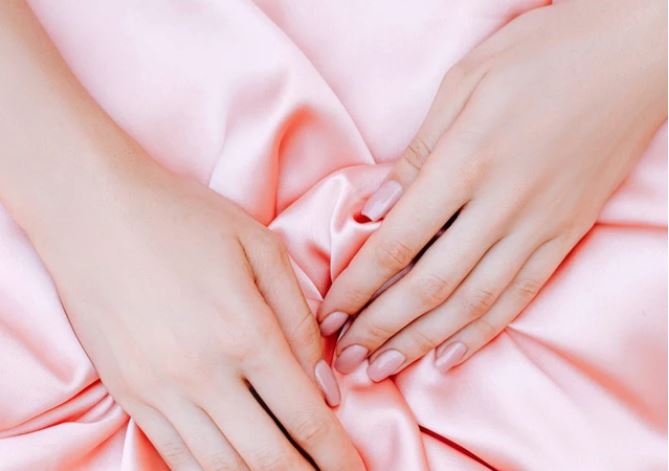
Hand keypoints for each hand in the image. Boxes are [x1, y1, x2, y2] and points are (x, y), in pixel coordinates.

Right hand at [35, 160, 362, 469]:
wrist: (92, 210)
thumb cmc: (184, 218)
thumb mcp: (260, 249)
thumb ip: (299, 319)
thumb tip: (326, 385)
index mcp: (246, 332)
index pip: (306, 417)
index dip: (338, 454)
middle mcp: (202, 374)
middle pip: (267, 456)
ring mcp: (158, 390)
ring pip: (221, 466)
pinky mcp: (127, 394)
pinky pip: (175, 454)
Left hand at [318, 0, 666, 380]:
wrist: (637, 54)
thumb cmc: (545, 53)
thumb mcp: (466, 84)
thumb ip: (419, 155)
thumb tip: (375, 210)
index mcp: (467, 161)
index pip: (398, 241)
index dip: (359, 285)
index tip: (330, 314)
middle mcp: (502, 203)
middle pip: (429, 283)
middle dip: (380, 328)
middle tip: (344, 359)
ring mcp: (539, 224)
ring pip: (472, 301)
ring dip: (421, 341)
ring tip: (383, 369)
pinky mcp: (566, 233)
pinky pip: (520, 294)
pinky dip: (482, 331)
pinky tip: (449, 358)